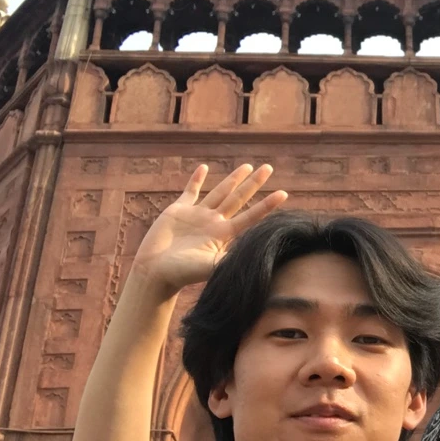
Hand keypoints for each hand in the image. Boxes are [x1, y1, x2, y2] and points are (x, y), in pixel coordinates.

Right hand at [132, 164, 287, 294]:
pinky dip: (196, 180)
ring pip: (220, 192)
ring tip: (248, 166)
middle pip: (239, 198)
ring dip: (233, 179)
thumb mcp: (211, 267)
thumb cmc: (183, 274)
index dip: (267, 205)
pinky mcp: (178, 211)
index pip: (251, 216)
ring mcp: (197, 215)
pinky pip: (190, 192)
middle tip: (269, 168)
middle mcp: (214, 222)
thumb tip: (254, 261)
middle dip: (254, 183)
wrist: (156, 272)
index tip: (284, 194)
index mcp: (224, 234)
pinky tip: (204, 168)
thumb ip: (230, 261)